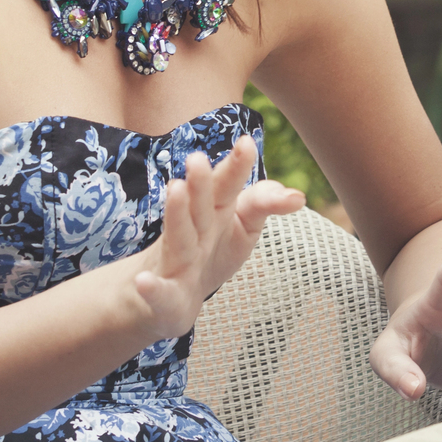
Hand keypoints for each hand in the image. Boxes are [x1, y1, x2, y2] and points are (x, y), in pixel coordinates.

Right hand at [131, 135, 305, 339]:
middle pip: (200, 204)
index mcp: (214, 210)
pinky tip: (143, 281)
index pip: (227, 185)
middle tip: (198, 157)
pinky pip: (157, 292)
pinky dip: (150, 288)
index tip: (247, 142)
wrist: (171, 299)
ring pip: (178, 237)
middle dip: (201, 182)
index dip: (237, 166)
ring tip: (175, 187)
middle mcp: (194, 230)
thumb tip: (298, 197)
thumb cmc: (211, 250)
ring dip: (176, 213)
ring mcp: (176, 262)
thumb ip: (264, 203)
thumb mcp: (242, 224)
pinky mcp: (164, 296)